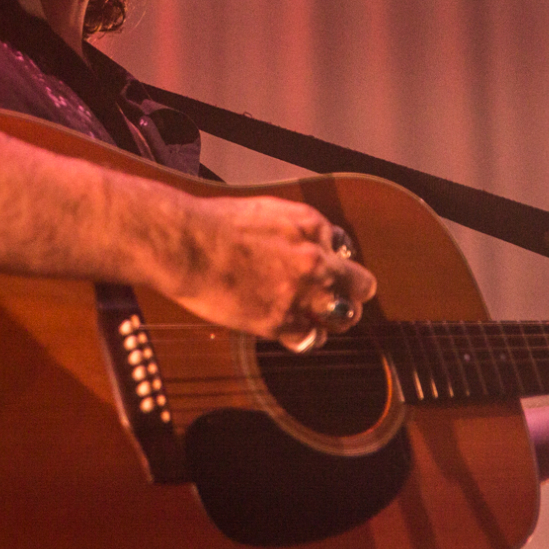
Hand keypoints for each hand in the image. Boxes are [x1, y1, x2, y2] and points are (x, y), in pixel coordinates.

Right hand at [162, 193, 376, 348]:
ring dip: (333, 318)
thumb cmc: (215, 223)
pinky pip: (310, 338)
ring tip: (319, 319)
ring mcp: (301, 292)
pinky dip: (304, 337)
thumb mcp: (267, 210)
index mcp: (312, 225)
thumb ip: (294, 229)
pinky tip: (292, 331)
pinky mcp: (281, 321)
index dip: (335, 261)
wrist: (188, 244)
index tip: (325, 267)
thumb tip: (302, 242)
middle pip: (360, 286)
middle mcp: (315, 259)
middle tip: (340, 299)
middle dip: (352, 292)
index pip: (345, 248)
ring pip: (343, 316)